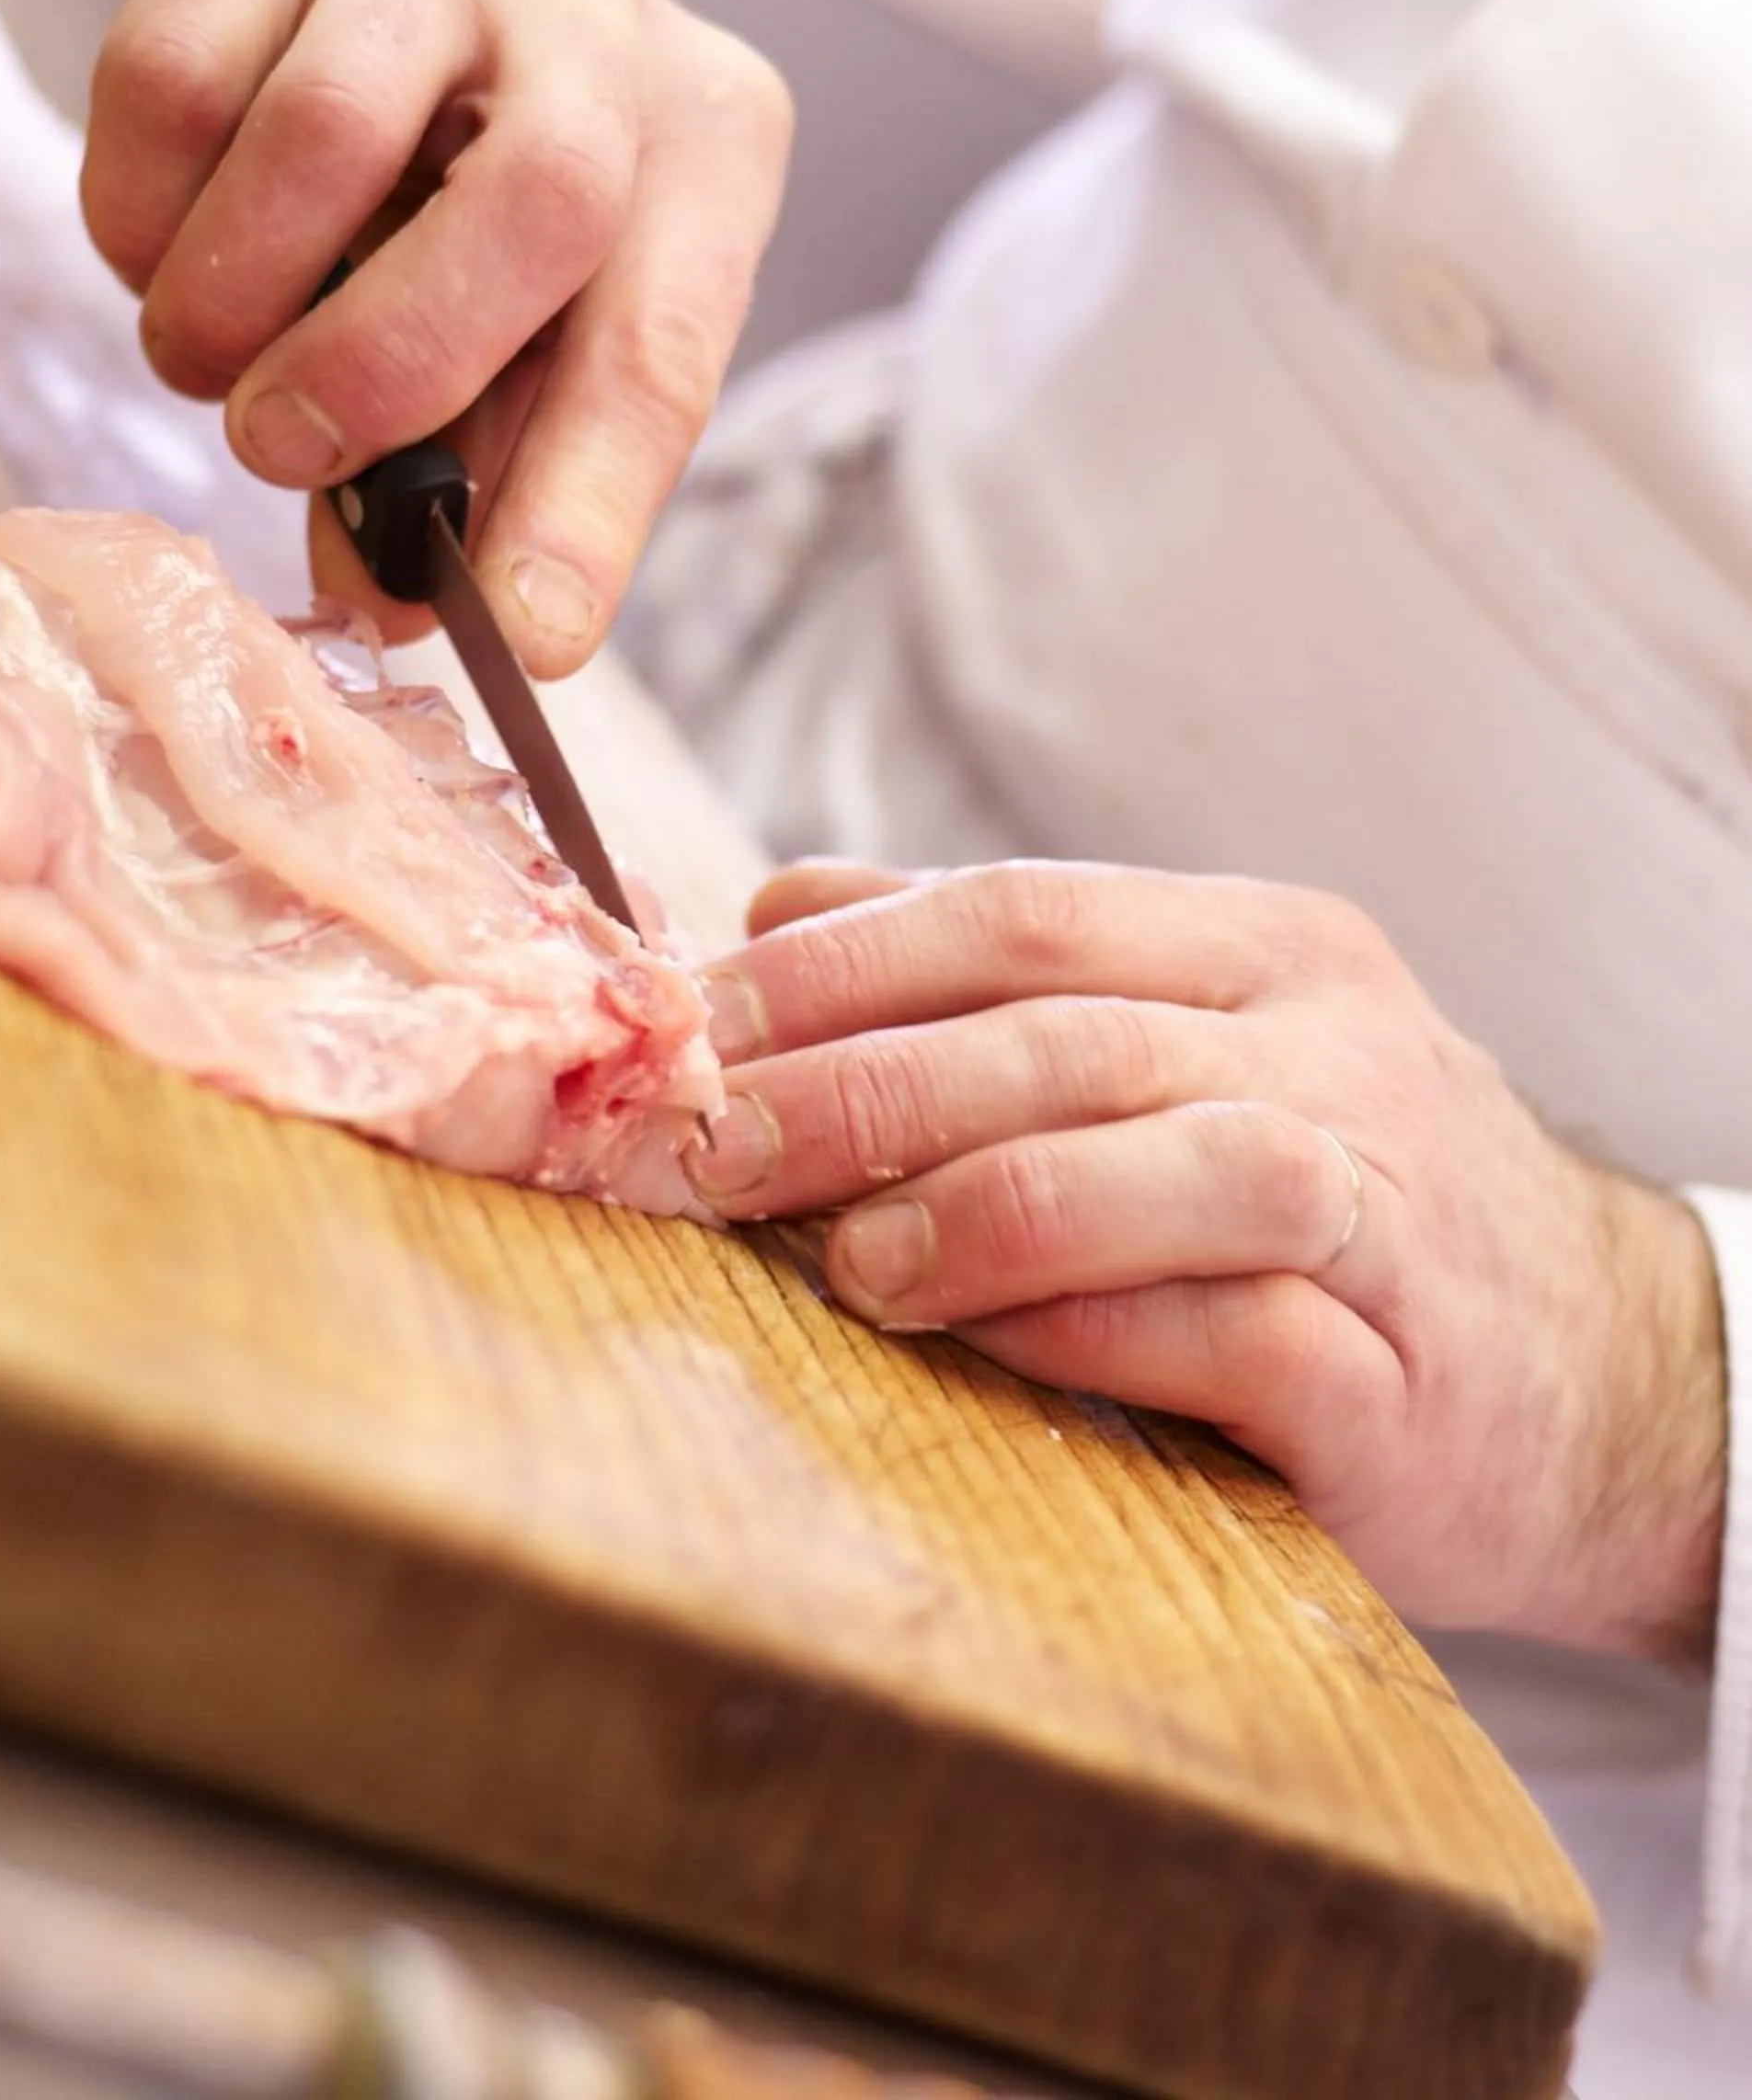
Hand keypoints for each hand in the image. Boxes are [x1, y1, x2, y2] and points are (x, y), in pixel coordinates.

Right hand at [79, 0, 793, 669]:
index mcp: (704, 149)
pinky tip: (168, 251)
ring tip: (215, 360)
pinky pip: (175, 82)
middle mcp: (600, 21)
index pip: (666, 346)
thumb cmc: (481, 197)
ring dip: (234, 303)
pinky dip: (143, 216)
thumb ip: (485, 468)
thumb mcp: (532, 329)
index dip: (590, 506)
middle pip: (540, 199)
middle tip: (284, 453)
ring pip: (324, 137)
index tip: (521, 630)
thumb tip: (386, 603)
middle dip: (393, 367)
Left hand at [688, 861, 1726, 1665]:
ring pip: (1177, 1163)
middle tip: (710, 1150)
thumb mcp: (1194, 1044)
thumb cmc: (1340, 1200)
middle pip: (1066, 1032)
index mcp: (1266, 946)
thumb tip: (780, 911)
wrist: (1607, 1377)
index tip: (686, 1028)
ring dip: (985, 1207)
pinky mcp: (1408, 1383)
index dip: (836, 966)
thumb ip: (997, 980)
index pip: (1022, 912)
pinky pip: (1242, 1337)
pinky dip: (1096, 1334)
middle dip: (858, 1086)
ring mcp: (1387, 1212)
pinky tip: (991, 1348)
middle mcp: (1336, 1051)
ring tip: (851, 1266)